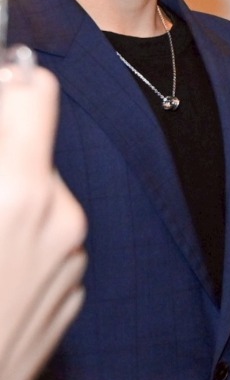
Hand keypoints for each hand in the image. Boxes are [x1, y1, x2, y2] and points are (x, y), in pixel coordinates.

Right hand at [0, 48, 86, 379]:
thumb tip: (7, 91)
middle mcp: (59, 218)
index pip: (33, 93)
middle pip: (33, 147)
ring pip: (39, 198)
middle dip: (1, 151)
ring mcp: (71, 261)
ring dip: (8, 199)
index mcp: (17, 189)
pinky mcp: (72, 296)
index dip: (7, 83)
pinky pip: (47, 246)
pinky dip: (18, 244)